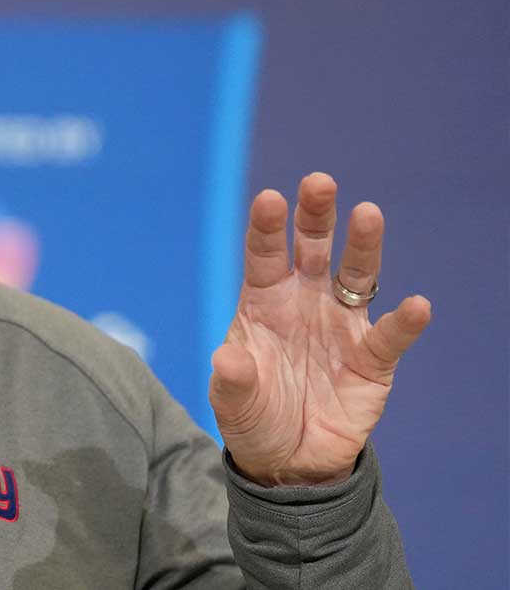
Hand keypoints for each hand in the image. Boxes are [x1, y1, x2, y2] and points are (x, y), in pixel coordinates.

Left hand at [209, 173, 431, 485]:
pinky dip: (404, 322)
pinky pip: (389, 336)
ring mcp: (341, 326)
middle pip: (312, 248)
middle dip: (315, 215)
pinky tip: (416, 306)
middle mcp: (305, 302)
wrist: (289, 461)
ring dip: (363, 246)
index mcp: (264, 302)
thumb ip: (232, 380)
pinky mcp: (372, 360)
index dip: (266, 227)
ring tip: (367, 214)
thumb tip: (227, 359)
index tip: (268, 199)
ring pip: (356, 276)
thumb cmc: (254, 417)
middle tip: (318, 182)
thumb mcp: (231, 402)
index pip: (264, 256)